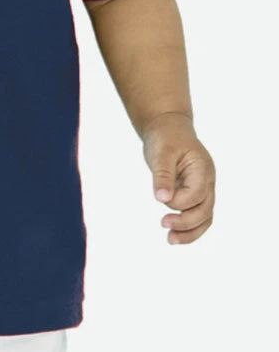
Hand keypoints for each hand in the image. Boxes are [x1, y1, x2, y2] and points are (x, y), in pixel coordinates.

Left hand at [141, 112, 215, 244]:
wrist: (168, 128)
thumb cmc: (165, 138)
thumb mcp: (161, 152)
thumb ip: (163, 174)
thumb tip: (162, 199)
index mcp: (203, 168)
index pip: (196, 195)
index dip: (179, 201)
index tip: (160, 197)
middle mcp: (208, 181)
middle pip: (205, 211)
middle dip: (186, 223)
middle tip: (163, 225)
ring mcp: (204, 188)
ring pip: (205, 218)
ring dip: (190, 232)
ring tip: (170, 240)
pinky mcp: (196, 194)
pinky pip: (198, 215)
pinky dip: (188, 227)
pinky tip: (174, 234)